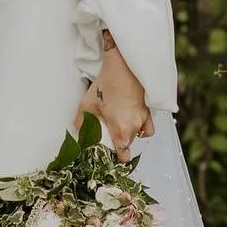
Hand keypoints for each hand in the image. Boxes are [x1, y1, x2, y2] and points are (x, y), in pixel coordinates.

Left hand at [74, 45, 154, 162]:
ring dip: (128, 135)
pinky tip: (133, 122)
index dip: (116, 159)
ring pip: (137, 136)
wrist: (123, 67)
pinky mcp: (148, 110)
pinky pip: (147, 128)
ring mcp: (143, 119)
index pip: (123, 157)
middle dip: (118, 144)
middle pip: (128, 146)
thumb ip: (82, 123)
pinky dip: (142, 128)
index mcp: (120, 131)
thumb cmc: (106, 86)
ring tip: (118, 126)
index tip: (109, 156)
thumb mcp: (87, 106)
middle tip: (107, 136)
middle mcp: (134, 128)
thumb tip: (79, 133)